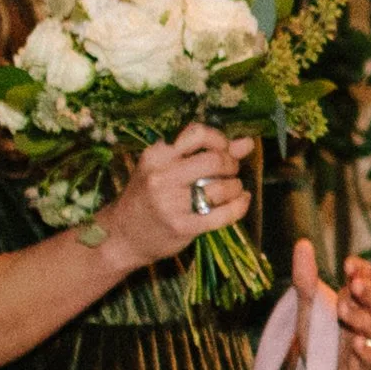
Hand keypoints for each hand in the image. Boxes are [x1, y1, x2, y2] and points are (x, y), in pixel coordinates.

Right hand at [106, 125, 249, 272]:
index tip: (224, 150)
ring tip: (232, 189)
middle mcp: (161, 176)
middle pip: (215, 160)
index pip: (198, 133)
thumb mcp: (166, 168)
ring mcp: (171, 203)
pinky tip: (240, 202)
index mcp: (157, 155)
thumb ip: (207, 153)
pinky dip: (239, 206)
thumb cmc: (148, 197)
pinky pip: (224, 214)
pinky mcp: (182, 226)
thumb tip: (247, 142)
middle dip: (231, 164)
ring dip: (236, 187)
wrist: (123, 235)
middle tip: (230, 172)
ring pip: (221, 187)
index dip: (220, 140)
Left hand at [292, 236, 370, 369]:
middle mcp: (365, 318)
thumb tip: (303, 243)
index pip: (365, 278)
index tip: (348, 264)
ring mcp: (367, 342)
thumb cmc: (319, 336)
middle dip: (366, 292)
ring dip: (361, 318)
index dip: (361, 270)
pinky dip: (369, 352)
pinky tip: (361, 345)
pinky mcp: (364, 368)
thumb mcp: (307, 306)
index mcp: (355, 299)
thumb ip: (305, 278)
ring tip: (344, 312)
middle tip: (353, 285)